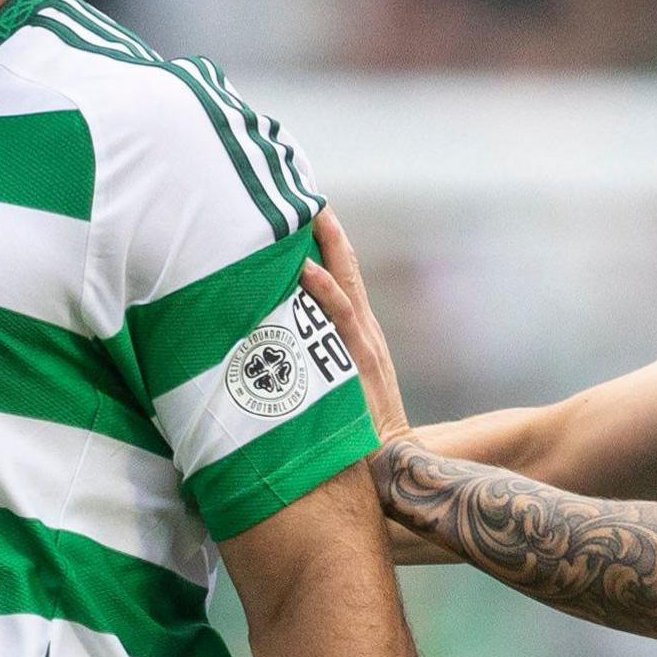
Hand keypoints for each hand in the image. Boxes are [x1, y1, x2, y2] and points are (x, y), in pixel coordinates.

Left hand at [301, 207, 412, 445]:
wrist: (388, 464)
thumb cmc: (353, 431)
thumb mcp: (331, 385)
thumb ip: (309, 361)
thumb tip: (267, 343)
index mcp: (357, 331)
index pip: (340, 273)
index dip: (325, 240)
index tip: (303, 209)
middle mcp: (362, 329)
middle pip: (344, 264)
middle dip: (325, 227)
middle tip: (303, 192)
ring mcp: (362, 343)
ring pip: (342, 281)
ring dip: (324, 245)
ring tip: (303, 212)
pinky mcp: (359, 361)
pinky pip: (340, 318)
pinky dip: (324, 290)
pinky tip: (306, 269)